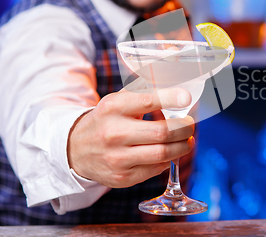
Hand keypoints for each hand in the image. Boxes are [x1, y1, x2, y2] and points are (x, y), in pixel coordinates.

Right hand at [67, 87, 194, 187]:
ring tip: (188, 140)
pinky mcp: (122, 176)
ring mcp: (117, 157)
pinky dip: (168, 160)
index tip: (187, 98)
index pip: (147, 101)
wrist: (75, 149)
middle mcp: (113, 133)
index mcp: (113, 107)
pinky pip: (155, 169)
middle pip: (162, 132)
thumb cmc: (107, 120)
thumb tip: (179, 89)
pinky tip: (169, 153)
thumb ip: (145, 94)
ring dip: (183, 146)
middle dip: (184, 128)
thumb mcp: (118, 101)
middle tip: (190, 124)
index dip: (171, 98)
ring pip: (162, 153)